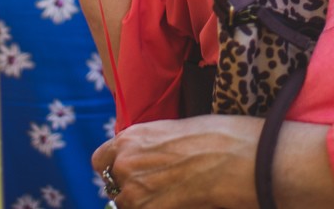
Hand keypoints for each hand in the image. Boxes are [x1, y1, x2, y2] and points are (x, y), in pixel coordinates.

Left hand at [94, 115, 260, 208]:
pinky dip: (155, 208)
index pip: (100, 162)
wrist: (233, 156)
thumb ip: (150, 148)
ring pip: (126, 205)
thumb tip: (148, 164)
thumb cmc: (215, 138)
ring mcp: (133, 190)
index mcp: (130, 137)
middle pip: (114, 188)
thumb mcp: (173, 132)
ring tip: (173, 196)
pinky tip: (178, 202)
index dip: (114, 171)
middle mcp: (125, 163)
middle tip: (159, 189)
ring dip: (143, 204)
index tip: (128, 177)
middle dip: (132, 191)